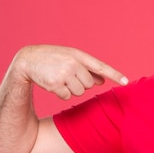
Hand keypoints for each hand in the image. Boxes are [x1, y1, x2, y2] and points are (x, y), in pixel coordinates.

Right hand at [11, 45, 127, 99]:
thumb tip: (102, 81)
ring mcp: (64, 74)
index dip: (114, 74)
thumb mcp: (71, 59)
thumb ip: (87, 69)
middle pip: (90, 84)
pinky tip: (52, 84)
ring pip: (79, 92)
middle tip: (67, 75)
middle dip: (81, 83)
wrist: (28, 59)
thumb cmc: (53, 59)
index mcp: (79, 55)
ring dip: (71, 89)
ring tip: (59, 78)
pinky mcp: (55, 84)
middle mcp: (73, 63)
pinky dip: (61, 94)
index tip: (125, 82)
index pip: (101, 66)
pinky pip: (67, 97)